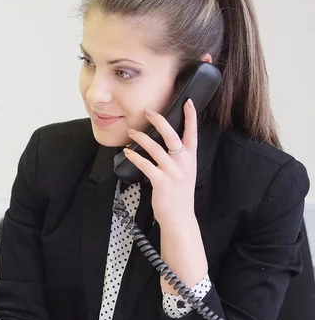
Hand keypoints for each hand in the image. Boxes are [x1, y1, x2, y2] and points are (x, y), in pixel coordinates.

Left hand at [123, 99, 197, 229]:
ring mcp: (173, 172)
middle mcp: (184, 163)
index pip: (192, 133)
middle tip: (148, 111)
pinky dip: (134, 156)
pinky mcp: (161, 182)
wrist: (179, 217)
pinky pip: (145, 164)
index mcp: (191, 159)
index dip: (190, 117)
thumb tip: (163, 144)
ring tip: (131, 132)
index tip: (187, 102)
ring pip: (155, 148)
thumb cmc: (179, 195)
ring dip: (141, 138)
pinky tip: (127, 152)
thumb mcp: (185, 173)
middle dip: (159, 121)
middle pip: (172, 135)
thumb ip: (178, 159)